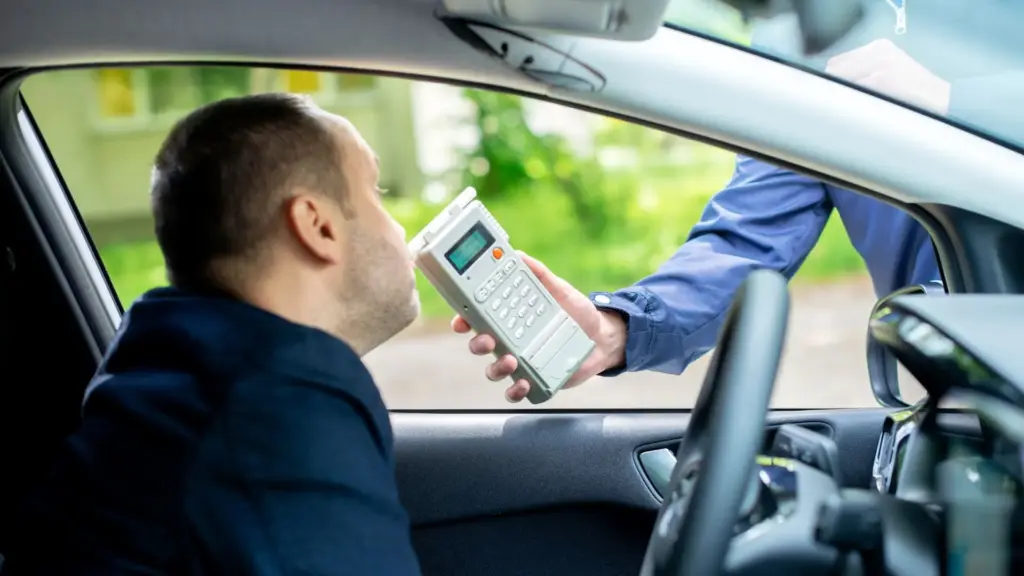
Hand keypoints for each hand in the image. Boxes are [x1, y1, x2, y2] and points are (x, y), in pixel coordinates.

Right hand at [451, 252, 627, 401]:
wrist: (602, 336)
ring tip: (510, 361)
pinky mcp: (534, 379)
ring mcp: (520, 361)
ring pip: (494, 369)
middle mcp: (510, 340)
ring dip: (496, 368)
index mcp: (510, 318)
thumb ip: (539, 273)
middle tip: (488, 340)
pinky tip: (522, 383)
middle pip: (480, 345)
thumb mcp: (558, 289)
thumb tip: (518, 254)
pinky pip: (515, 390)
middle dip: (477, 344)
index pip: (478, 319)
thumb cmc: (576, 311)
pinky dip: (514, 390)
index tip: (462, 320)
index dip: (464, 320)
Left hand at [826, 39, 950, 114]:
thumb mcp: (890, 71)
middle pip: (834, 71)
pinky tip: (859, 112)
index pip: (837, 62)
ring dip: (841, 97)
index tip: (835, 95)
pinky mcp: (880, 79)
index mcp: (879, 47)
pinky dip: (850, 103)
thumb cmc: (915, 93)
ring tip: (854, 110)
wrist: (943, 101)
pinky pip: (851, 93)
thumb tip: (834, 82)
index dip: (833, 81)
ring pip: (839, 82)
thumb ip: (865, 71)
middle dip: (835, 88)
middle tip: (843, 105)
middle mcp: (877, 50)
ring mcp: (879, 64)